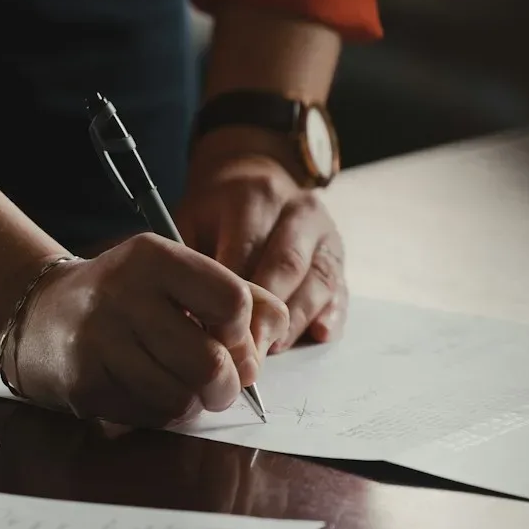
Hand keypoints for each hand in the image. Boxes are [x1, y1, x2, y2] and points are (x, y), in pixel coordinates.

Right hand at [9, 235, 289, 427]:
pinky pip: (149, 417)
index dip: (244, 332)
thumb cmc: (126, 297)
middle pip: (211, 363)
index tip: (231, 338)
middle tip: (221, 384)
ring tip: (181, 386)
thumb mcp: (176, 275)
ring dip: (193, 403)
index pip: (233, 302)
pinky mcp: (85, 384)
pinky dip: (161, 414)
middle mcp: (123, 294)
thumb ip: (237, 295)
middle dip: (228, 385)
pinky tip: (147, 391)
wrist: (40, 314)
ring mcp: (99, 341)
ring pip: (182, 398)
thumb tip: (274, 336)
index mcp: (154, 257)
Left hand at [177, 136, 347, 350]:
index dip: (233, 297)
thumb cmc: (215, 212)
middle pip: (287, 266)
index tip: (215, 332)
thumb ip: (191, 262)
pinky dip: (331, 315)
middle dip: (266, 314)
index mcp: (256, 196)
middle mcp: (298, 210)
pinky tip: (317, 334)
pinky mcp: (338, 256)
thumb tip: (187, 316)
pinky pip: (341, 289)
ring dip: (296, 321)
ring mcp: (325, 232)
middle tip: (245, 351)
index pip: (247, 251)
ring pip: (318, 281)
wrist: (253, 177)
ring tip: (271, 349)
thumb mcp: (192, 220)